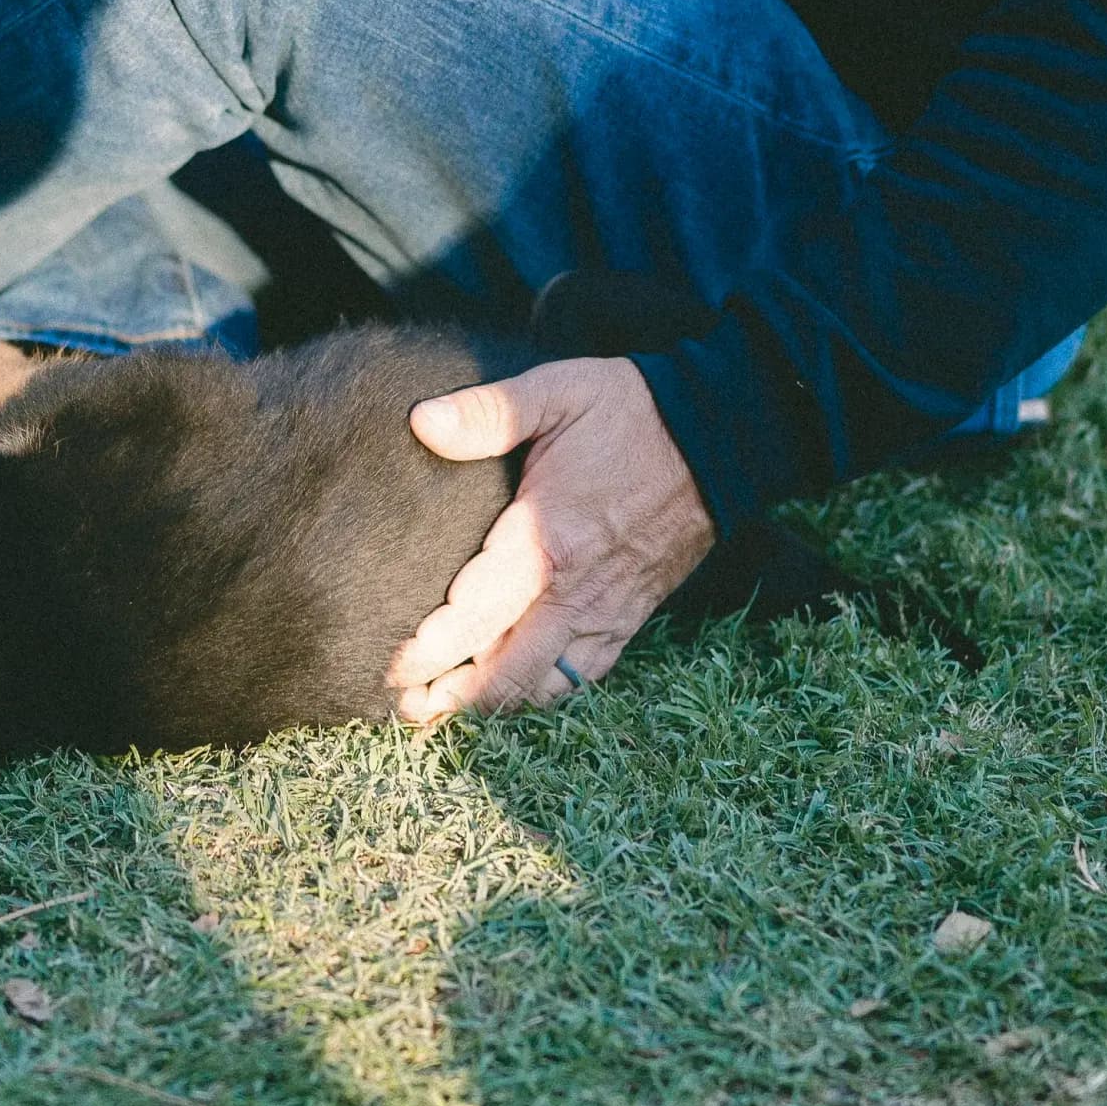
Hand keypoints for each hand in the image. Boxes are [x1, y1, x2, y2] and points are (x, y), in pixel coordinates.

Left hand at [390, 357, 714, 720]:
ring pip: (542, 684)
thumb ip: (487, 412)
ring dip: (491, 705)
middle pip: (505, 671)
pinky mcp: (628, 617)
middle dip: (450, 697)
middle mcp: (575, 590)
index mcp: (547, 539)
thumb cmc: (630, 412)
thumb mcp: (557, 392)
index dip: (428, 651)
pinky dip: (541, 695)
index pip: (474, 616)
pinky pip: (580, 677)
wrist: (718, 436)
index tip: (387, 669)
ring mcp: (606, 611)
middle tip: (401, 708)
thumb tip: (421, 421)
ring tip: (441, 713)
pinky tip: (510, 697)